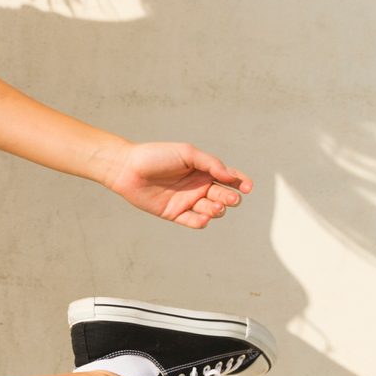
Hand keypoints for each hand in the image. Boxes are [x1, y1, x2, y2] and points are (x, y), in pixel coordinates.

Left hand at [103, 141, 251, 228]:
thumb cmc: (156, 156)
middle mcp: (198, 186)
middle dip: (230, 198)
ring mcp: (187, 201)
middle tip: (229, 198)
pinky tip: (204, 217)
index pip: (229, 178)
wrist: (128, 169)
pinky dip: (202, 221)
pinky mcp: (175, 214)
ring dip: (217, 210)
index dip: (241, 183)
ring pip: (212, 210)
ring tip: (213, 206)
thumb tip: (231, 176)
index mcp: (203, 170)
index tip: (247, 187)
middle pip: (223, 195)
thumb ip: (211, 163)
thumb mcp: (187, 153)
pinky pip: (194, 221)